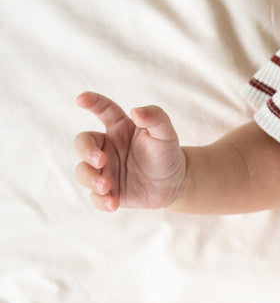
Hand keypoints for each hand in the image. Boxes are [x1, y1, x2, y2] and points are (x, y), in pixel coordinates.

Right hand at [74, 92, 186, 210]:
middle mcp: (107, 147)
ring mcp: (105, 170)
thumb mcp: (166, 133)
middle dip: (86, 151)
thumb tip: (136, 111)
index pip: (103, 110)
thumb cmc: (167, 153)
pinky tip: (113, 203)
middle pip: (83, 143)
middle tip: (100, 161)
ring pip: (83, 171)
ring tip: (106, 186)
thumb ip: (155, 117)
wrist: (175, 183)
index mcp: (119, 128)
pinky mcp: (108, 191)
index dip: (91, 102)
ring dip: (90, 178)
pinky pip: (95, 196)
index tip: (81, 99)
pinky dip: (100, 200)